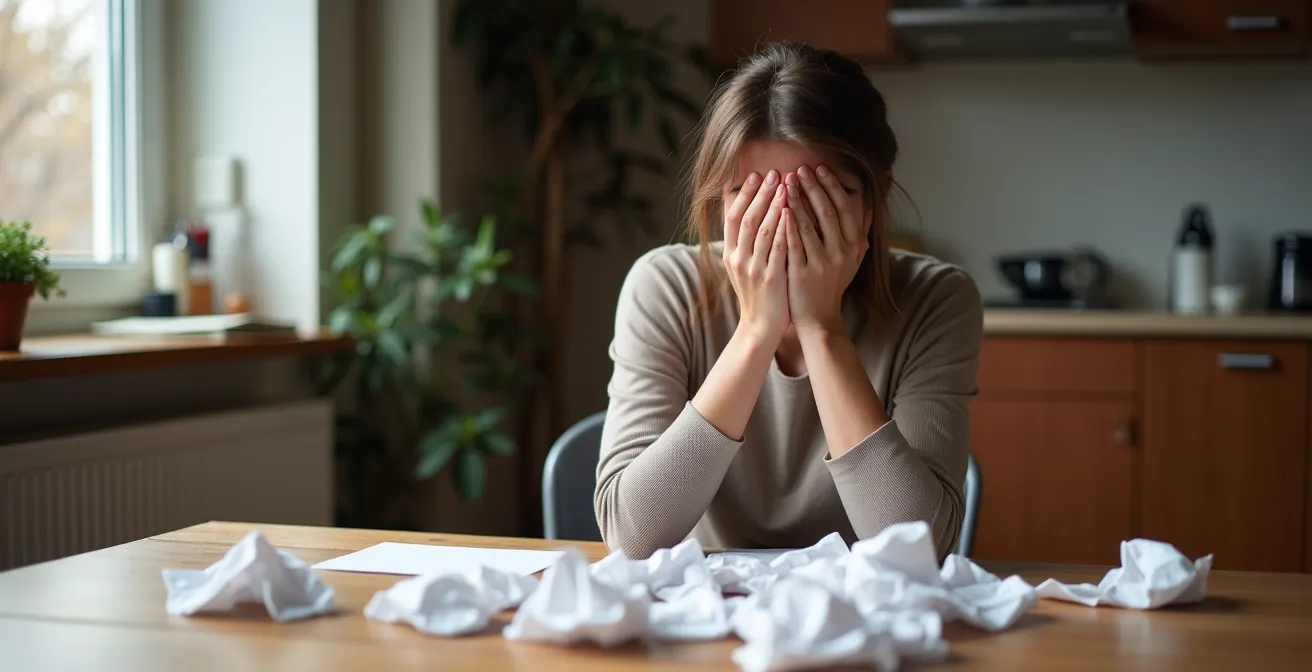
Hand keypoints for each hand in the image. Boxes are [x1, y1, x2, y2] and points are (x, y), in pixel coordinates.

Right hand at [724, 169, 789, 342]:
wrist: (761, 327)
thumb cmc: (758, 293)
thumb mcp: (744, 266)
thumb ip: (746, 241)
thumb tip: (750, 211)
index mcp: (730, 254)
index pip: (732, 217)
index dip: (743, 194)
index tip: (755, 175)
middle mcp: (738, 259)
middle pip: (747, 219)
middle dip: (760, 193)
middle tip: (773, 173)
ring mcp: (753, 269)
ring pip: (762, 230)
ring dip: (773, 205)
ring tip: (785, 185)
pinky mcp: (770, 279)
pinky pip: (778, 249)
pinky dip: (784, 229)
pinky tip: (792, 213)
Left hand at [783, 165, 867, 332]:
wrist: (818, 317)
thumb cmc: (832, 284)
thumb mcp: (852, 259)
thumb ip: (860, 231)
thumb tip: (868, 204)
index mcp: (854, 245)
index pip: (845, 208)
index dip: (833, 186)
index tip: (820, 168)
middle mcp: (841, 252)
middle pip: (827, 212)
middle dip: (813, 187)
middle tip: (800, 169)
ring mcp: (822, 263)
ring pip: (809, 225)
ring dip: (798, 200)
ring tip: (785, 182)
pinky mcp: (803, 273)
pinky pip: (794, 244)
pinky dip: (787, 224)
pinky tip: (779, 209)